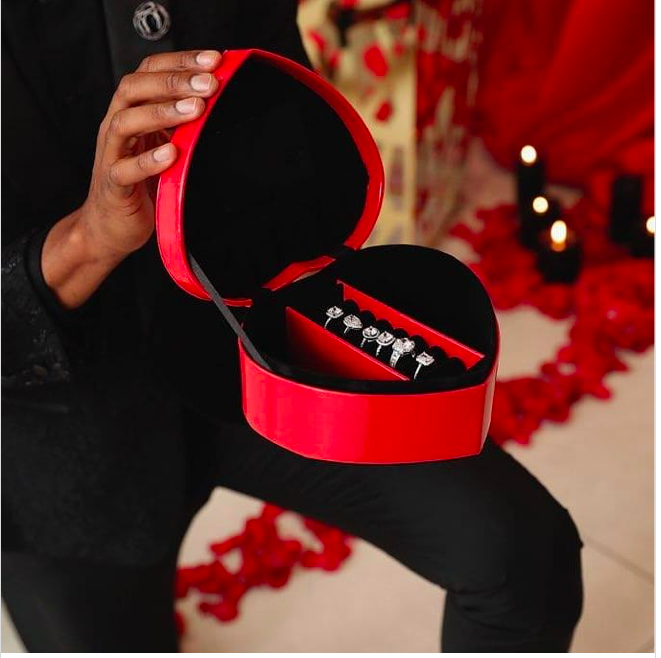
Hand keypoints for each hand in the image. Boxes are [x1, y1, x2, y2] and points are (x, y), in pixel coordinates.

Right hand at [42, 50, 221, 307]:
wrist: (110, 226)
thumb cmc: (141, 183)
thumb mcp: (164, 145)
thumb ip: (182, 125)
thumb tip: (219, 103)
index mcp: (130, 111)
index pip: (149, 71)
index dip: (180, 61)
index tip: (214, 59)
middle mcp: (116, 126)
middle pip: (134, 88)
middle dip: (174, 81)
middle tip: (210, 82)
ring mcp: (112, 154)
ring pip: (126, 122)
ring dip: (162, 112)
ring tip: (195, 110)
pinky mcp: (114, 186)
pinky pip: (126, 169)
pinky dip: (148, 161)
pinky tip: (171, 154)